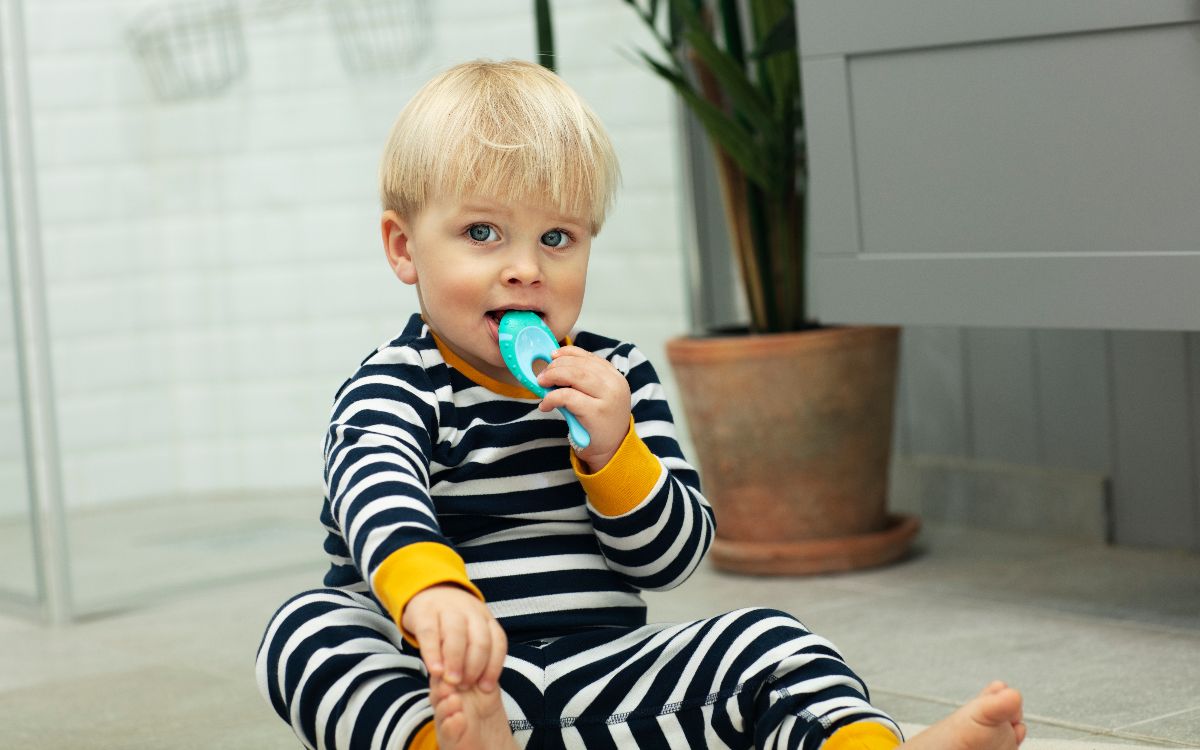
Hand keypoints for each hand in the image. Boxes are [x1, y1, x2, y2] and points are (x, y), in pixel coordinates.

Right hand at [401, 584, 506, 691]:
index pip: (498, 643)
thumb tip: (482, 688)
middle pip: (480, 640)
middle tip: (465, 686)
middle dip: (475, 666)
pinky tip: (434, 670)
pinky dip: (433, 653)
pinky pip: (430, 633)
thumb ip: (476, 654)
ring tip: (451, 681)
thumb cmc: (452, 622)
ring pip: (457, 634)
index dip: (493, 667)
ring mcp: (448, 610)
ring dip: (456, 661)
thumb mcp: (470, 632)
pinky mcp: (425, 612)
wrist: (429, 590)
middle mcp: (471, 613)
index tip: (485, 688)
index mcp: (486, 619)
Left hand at [537, 346, 630, 470]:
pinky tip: (545, 405)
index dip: (567, 353)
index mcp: (615, 376)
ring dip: (553, 377)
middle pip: (579, 365)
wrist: (611, 450)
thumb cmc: (600, 422)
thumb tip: (554, 365)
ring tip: (542, 385)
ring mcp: (607, 397)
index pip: (589, 357)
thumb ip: (583, 380)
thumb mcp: (598, 396)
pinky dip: (551, 397)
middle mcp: (614, 384)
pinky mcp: (596, 412)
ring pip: (574, 375)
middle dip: (556, 366)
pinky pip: (568, 397)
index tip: (552, 356)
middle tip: (542, 376)